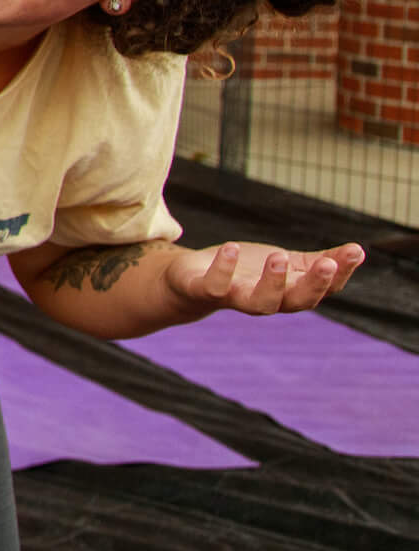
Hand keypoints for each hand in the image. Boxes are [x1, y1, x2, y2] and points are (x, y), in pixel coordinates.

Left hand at [161, 239, 364, 317]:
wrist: (191, 279)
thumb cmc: (246, 272)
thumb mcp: (286, 264)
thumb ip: (318, 261)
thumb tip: (358, 251)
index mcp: (289, 292)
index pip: (322, 290)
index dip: (340, 274)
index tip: (355, 252)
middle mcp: (267, 300)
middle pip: (297, 302)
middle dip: (313, 285)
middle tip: (327, 264)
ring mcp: (236, 297)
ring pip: (259, 303)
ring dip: (272, 282)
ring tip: (279, 256)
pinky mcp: (205, 290)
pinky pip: (215, 286)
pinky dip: (223, 269)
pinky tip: (232, 247)